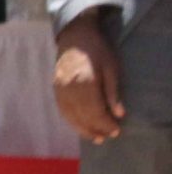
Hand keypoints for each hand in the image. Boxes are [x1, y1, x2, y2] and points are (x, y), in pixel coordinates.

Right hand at [54, 13, 125, 142]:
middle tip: (106, 137)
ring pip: (70, 115)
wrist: (74, 36)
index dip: (106, 124)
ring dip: (82, 128)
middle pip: (82, 116)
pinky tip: (78, 125)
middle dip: (95, 128)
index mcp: (86, 83)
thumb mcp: (111, 69)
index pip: (95, 111)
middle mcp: (70, 89)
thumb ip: (113, 92)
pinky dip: (70, 120)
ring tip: (93, 137)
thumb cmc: (97, 50)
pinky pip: (61, 109)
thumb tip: (119, 114)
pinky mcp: (55, 88)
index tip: (116, 131)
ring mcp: (60, 89)